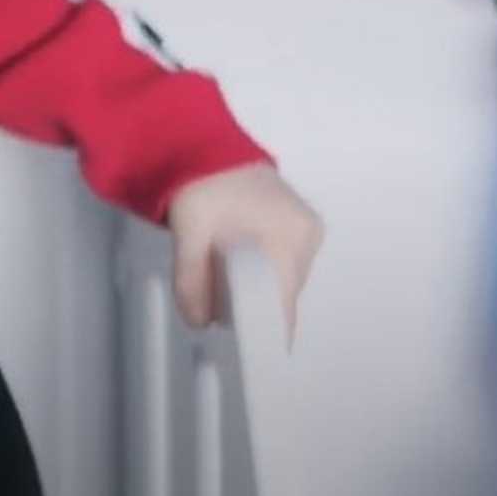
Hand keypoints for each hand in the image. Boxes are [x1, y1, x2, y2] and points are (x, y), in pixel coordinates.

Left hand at [164, 162, 323, 337]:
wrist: (205, 147)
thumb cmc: (202, 186)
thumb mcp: (189, 234)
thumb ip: (191, 281)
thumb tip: (201, 323)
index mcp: (291, 235)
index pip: (284, 299)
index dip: (265, 326)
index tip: (248, 347)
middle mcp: (308, 235)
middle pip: (282, 292)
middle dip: (251, 305)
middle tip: (219, 309)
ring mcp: (307, 230)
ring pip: (281, 280)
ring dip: (255, 287)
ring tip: (224, 279)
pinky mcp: (298, 226)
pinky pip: (281, 264)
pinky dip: (259, 271)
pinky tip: (236, 266)